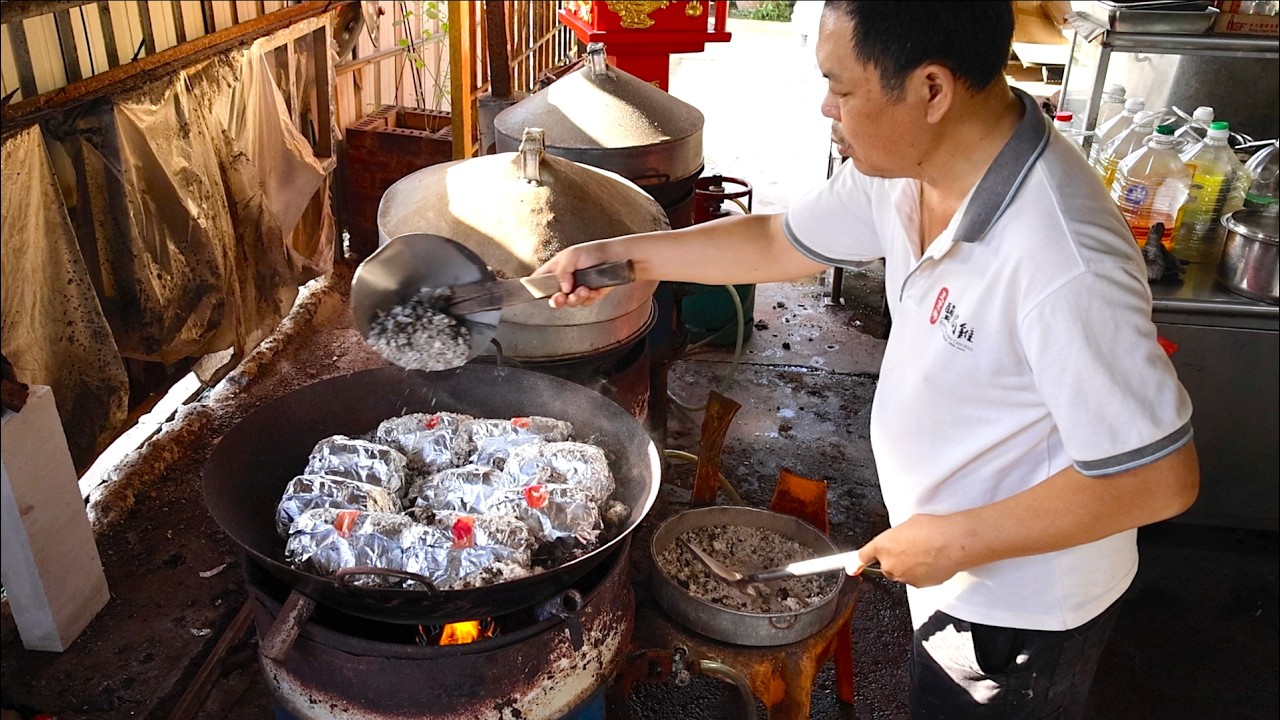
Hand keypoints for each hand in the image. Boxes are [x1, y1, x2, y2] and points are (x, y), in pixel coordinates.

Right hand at [533, 243, 616, 308]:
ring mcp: (577, 289)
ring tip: (584, 289)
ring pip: (570, 303)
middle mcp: (565, 281)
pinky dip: (589, 298)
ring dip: (576, 298)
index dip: (536, 288)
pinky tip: (593, 290)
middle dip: (557, 300)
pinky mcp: (590, 296)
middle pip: (553, 298)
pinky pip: (585, 303)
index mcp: (556, 269)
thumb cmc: (593, 251)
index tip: (540, 292)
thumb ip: (561, 271)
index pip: (540, 280)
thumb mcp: (571, 256)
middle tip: (561, 297)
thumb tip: (562, 289)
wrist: (616, 258)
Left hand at [846, 513, 965, 587]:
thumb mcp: (907, 524)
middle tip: (913, 547)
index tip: (852, 568)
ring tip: (927, 553)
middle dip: (897, 559)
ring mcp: (902, 576)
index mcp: (882, 545)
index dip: (856, 563)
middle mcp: (889, 564)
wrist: (952, 543)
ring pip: (903, 573)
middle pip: (887, 565)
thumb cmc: (932, 529)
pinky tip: (933, 561)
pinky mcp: (917, 585)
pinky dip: (923, 572)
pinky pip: (916, 578)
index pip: (863, 556)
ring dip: (911, 565)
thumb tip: (900, 540)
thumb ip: (896, 537)